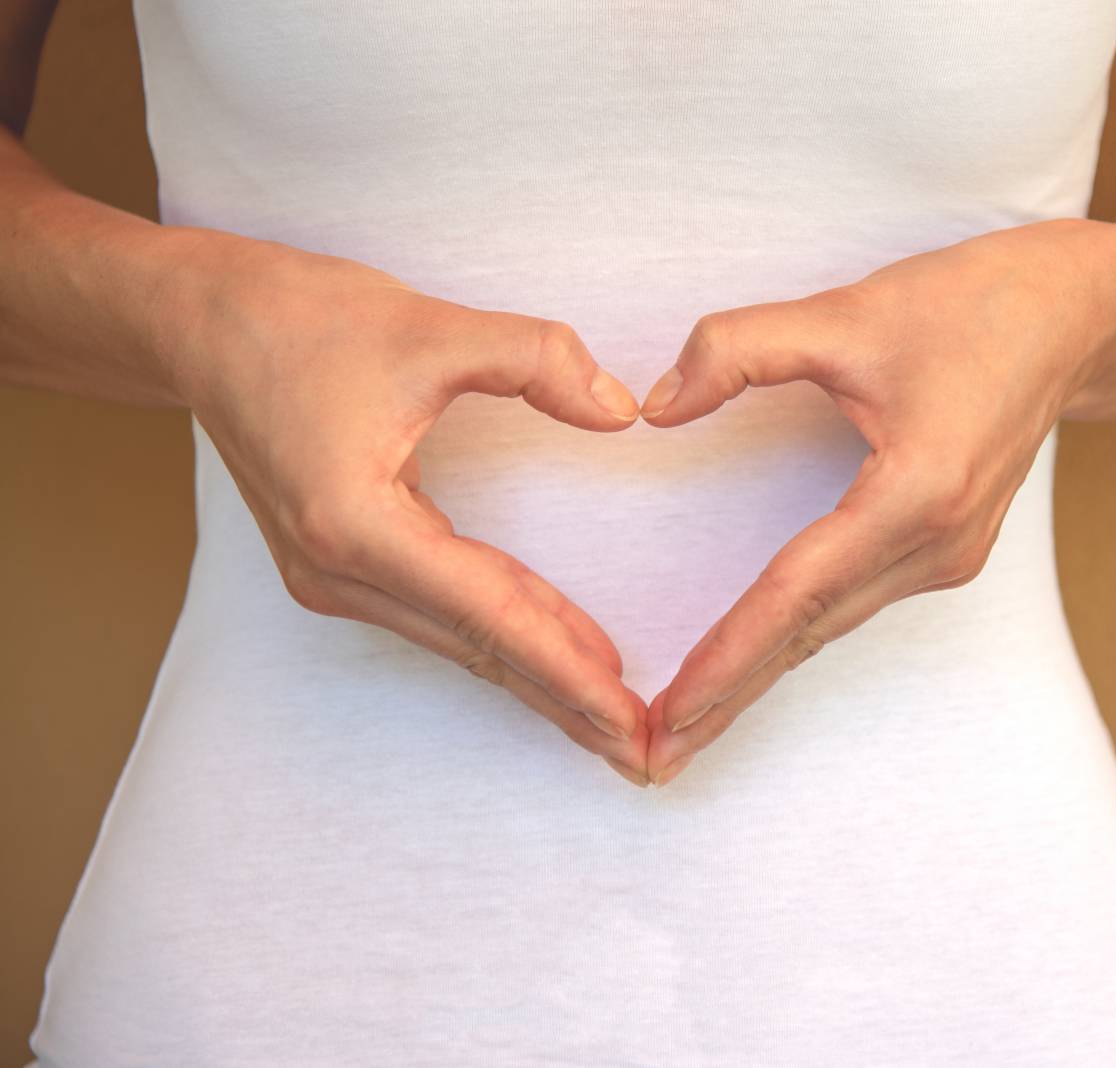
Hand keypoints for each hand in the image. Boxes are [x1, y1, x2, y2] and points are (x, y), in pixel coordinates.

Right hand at [166, 235, 652, 782]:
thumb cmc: (299, 320)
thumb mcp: (430, 327)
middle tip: (644, 752)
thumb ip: (537, 361)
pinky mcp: (339, 563)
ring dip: (540, 675)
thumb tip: (620, 411)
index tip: (627, 720)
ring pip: (462, 638)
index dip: (567, 670)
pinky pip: (442, 610)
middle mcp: (337, 569)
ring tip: (614, 717)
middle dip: (566, 701)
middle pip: (478, 649)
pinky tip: (558, 651)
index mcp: (355, 524)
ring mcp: (331, 575)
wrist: (202, 321)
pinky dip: (504, 633)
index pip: (489, 614)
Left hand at [637, 220, 1115, 784]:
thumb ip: (739, 350)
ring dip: (758, 676)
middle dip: (729, 697)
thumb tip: (656, 408)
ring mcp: (949, 554)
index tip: (669, 710)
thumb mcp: (848, 310)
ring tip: (684, 727)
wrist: (1075, 317)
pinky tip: (751, 662)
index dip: (728, 654)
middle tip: (649, 759)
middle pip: (811, 633)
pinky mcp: (946, 550)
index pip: (797, 590)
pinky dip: (794, 637)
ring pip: (832, 628)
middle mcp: (938, 543)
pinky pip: (854, 606)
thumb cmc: (973, 306)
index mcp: (918, 492)